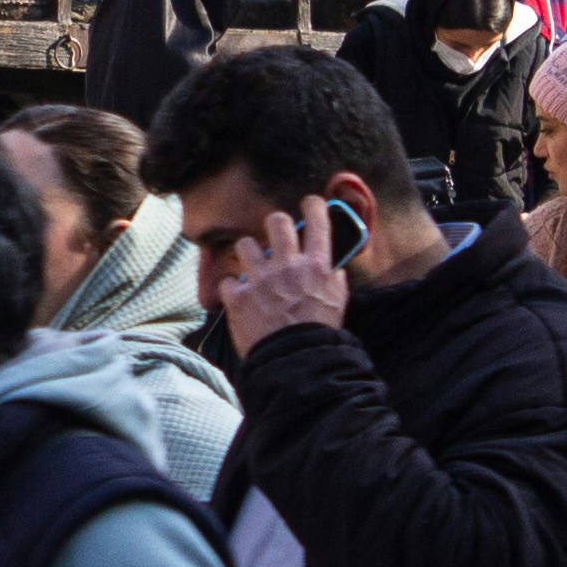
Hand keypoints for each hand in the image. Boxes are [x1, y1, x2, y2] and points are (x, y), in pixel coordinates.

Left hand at [223, 198, 354, 350]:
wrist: (296, 363)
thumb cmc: (320, 335)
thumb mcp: (338, 303)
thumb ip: (333, 280)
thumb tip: (331, 267)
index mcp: (317, 266)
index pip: (317, 220)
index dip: (313, 205)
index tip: (309, 203)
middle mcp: (288, 265)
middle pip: (277, 221)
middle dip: (276, 225)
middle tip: (276, 237)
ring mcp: (261, 279)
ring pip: (245, 244)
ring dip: (248, 254)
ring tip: (252, 267)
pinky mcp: (239, 297)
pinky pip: (228, 281)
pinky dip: (232, 289)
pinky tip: (239, 297)